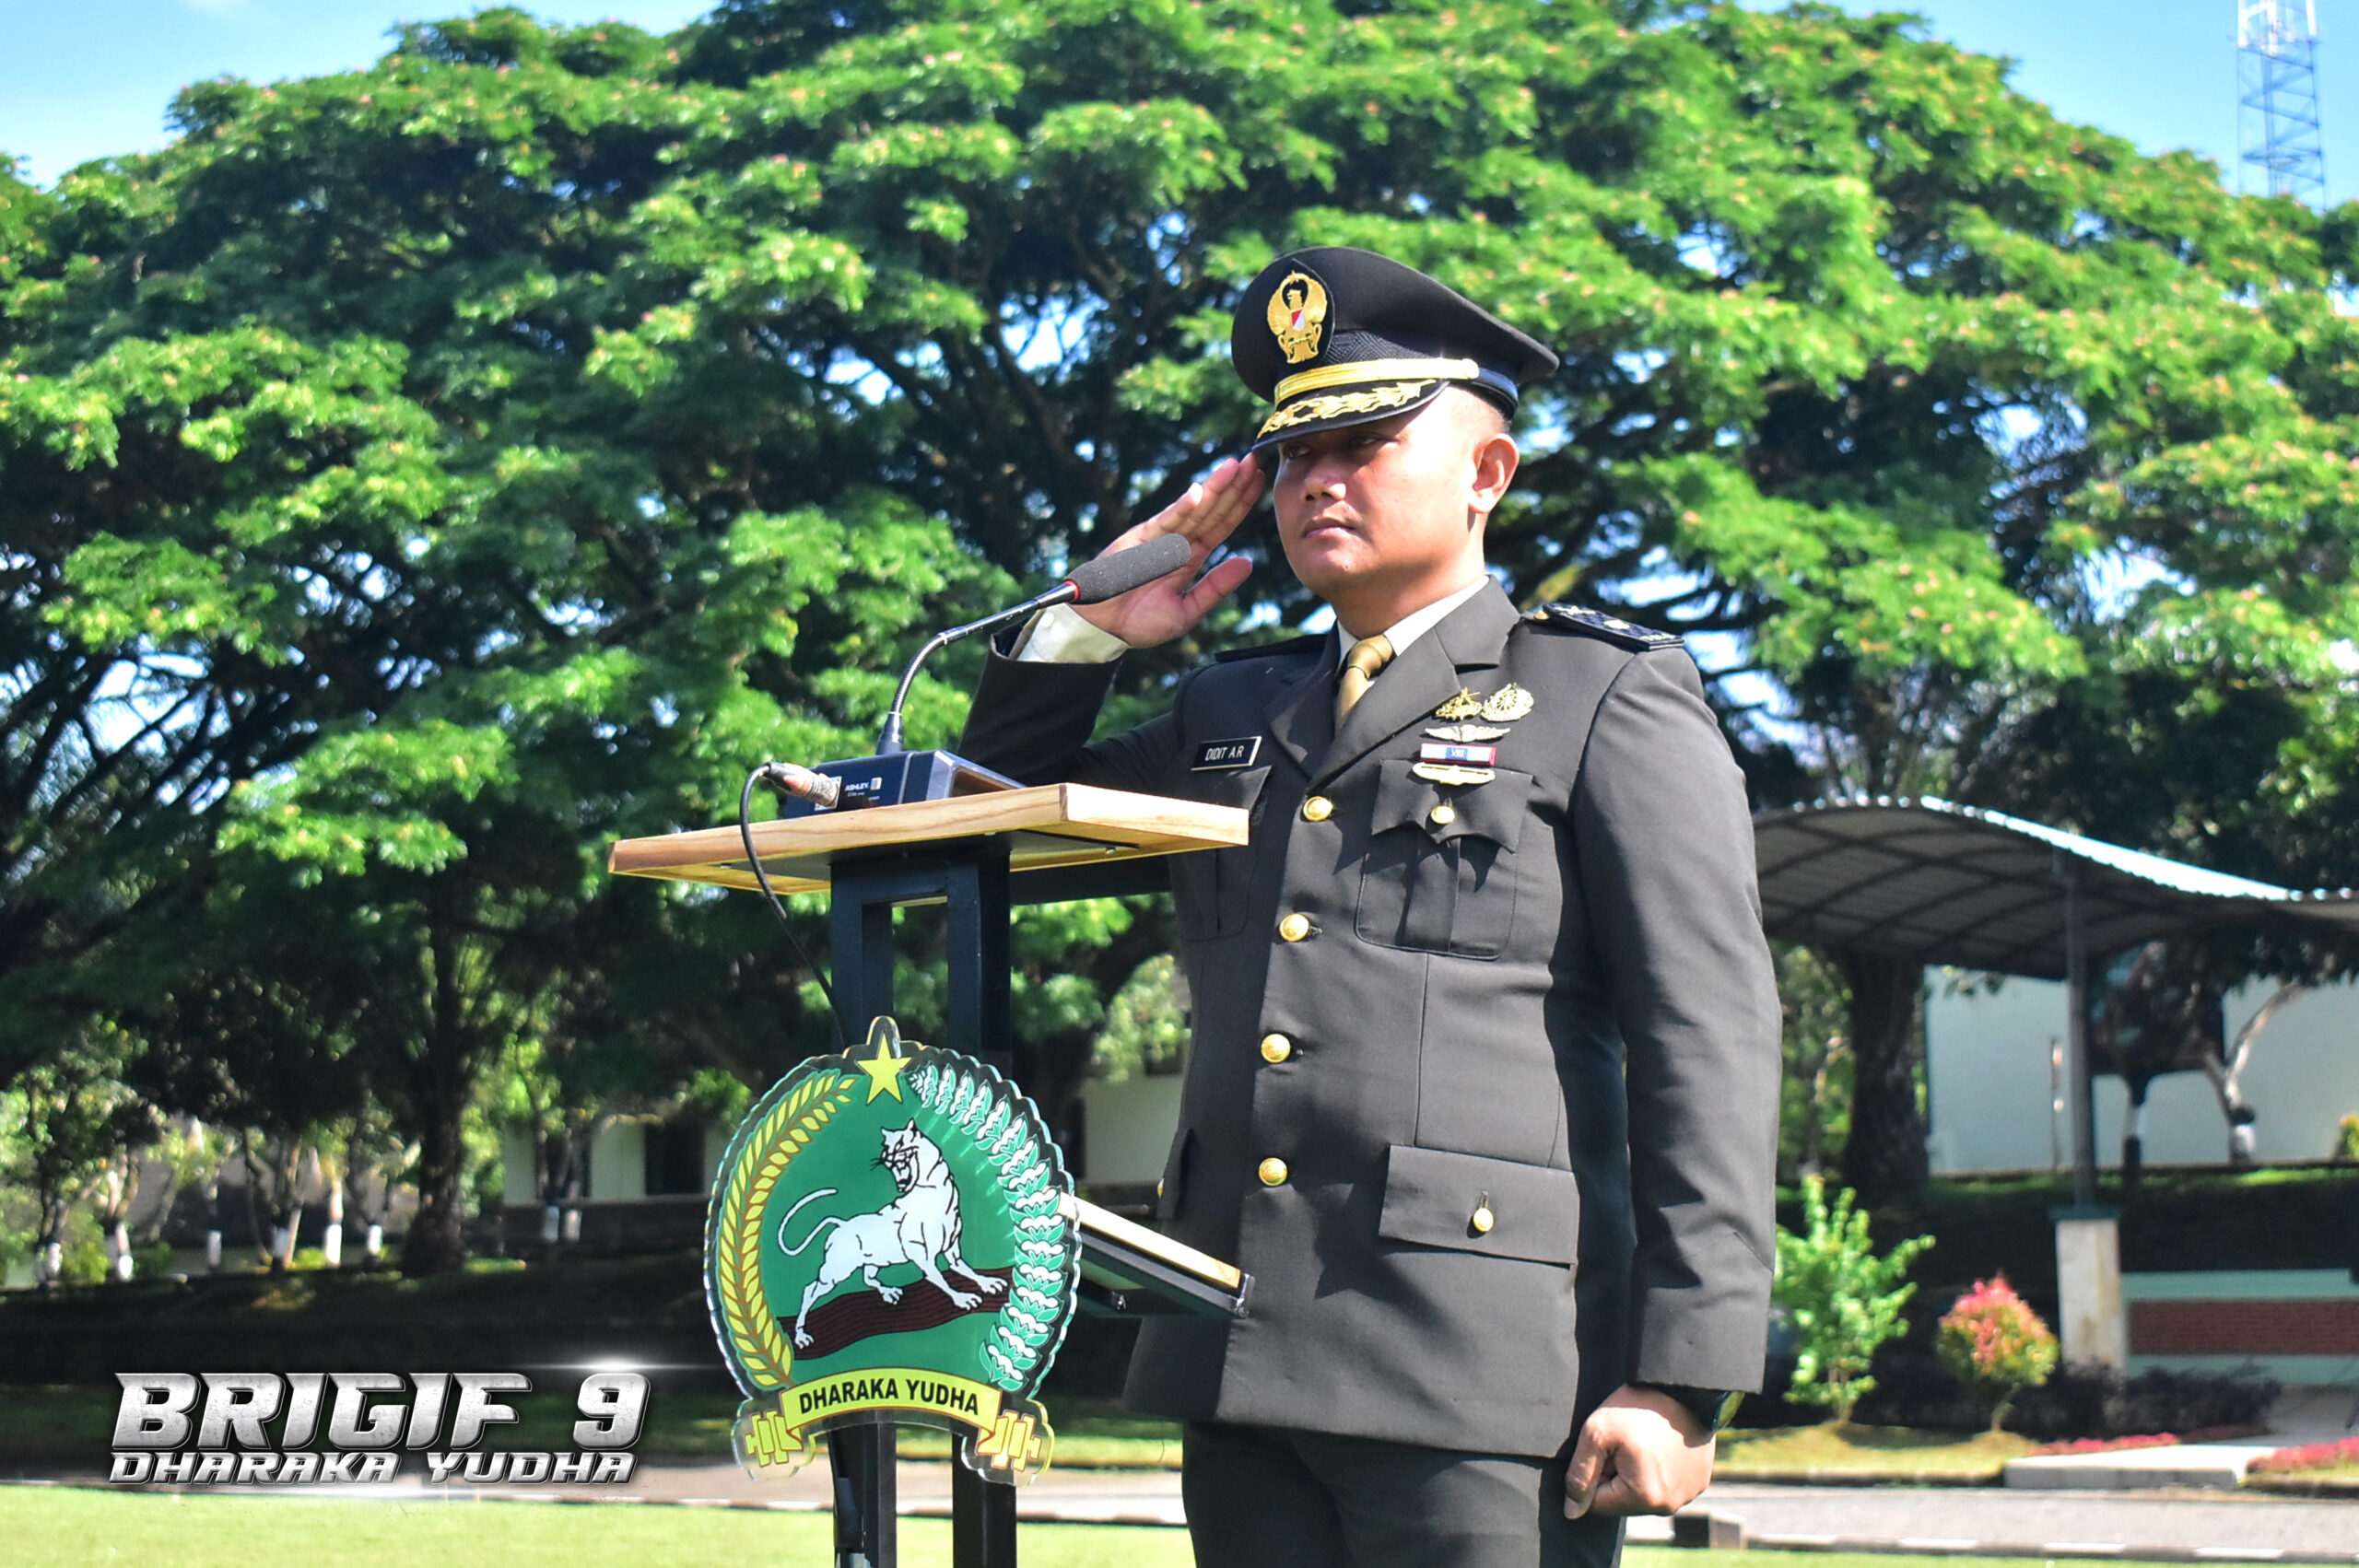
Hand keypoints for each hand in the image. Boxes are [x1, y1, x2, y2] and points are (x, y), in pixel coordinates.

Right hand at [1073, 457, 1260, 647]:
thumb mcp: (1187, 611)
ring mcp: (1160, 538)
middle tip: (1254, 460)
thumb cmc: (1139, 622)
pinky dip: (1181, 507)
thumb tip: (1248, 562)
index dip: (1240, 504)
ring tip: (1235, 466)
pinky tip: (1199, 492)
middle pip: (1212, 510)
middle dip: (1233, 486)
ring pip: (1193, 510)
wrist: (1102, 628)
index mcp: (1191, 557)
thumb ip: (1215, 588)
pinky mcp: (1140, 539)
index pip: (1221, 526)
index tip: (1260, 482)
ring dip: (1214, 488)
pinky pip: (1165, 522)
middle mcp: (1178, 542)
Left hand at [1563, 1384, 1715, 1519]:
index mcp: (1644, 1498)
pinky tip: (1661, 1442)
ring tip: (1644, 1439)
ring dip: (1636, 1471)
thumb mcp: (1596, 1433)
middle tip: (1625, 1441)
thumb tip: (1571, 1513)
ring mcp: (1687, 1495)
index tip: (1606, 1448)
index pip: (1596, 1503)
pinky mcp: (1698, 1482)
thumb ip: (1579, 1475)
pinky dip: (1658, 1467)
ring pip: (1642, 1492)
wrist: (1682, 1385)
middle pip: (1621, 1500)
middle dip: (1615, 1473)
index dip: (1593, 1472)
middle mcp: (1669, 1505)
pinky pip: (1665, 1483)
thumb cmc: (1637, 1406)